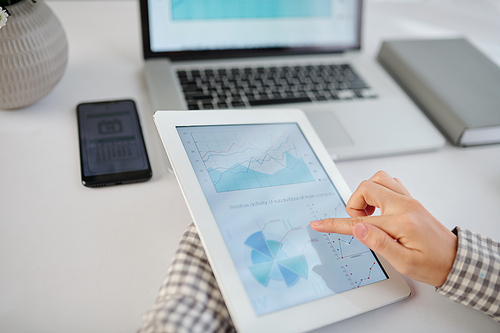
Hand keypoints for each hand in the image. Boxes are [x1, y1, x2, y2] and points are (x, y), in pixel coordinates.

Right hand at [310, 171, 457, 286]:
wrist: (456, 261)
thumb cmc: (432, 265)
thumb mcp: (404, 262)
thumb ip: (379, 243)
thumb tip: (358, 227)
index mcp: (400, 222)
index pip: (359, 220)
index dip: (335, 223)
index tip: (319, 224)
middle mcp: (405, 205)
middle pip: (367, 187)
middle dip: (354, 204)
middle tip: (360, 224)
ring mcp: (409, 200)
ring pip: (379, 179)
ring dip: (367, 194)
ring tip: (368, 215)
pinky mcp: (411, 200)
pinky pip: (389, 184)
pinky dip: (378, 192)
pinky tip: (379, 210)